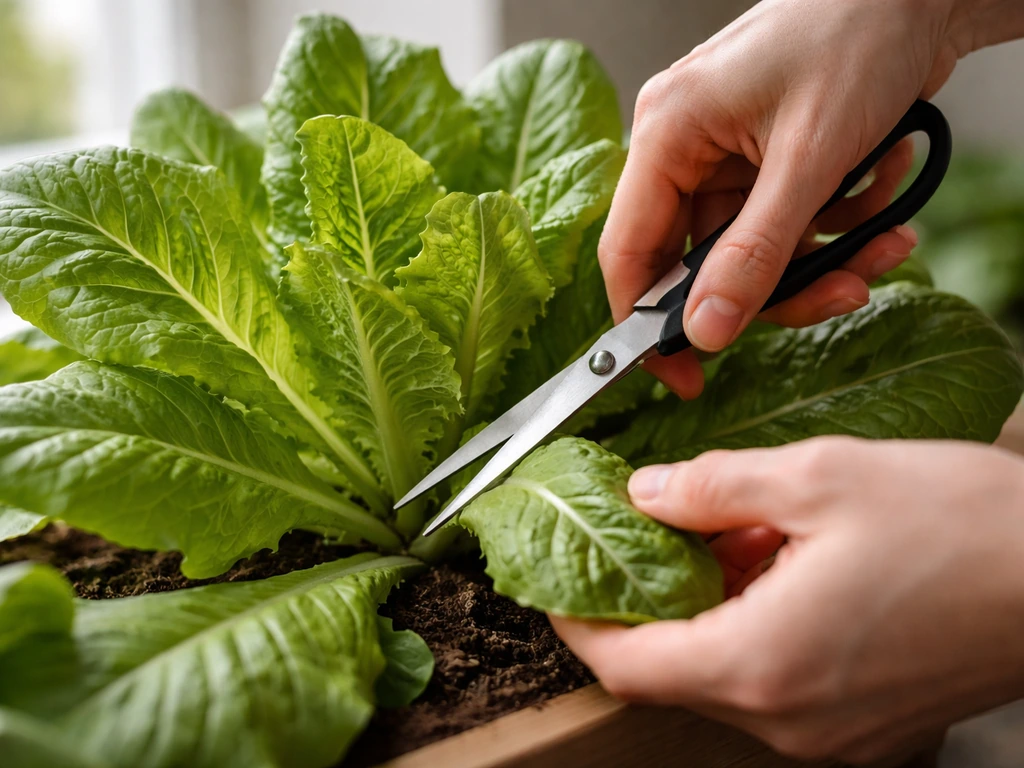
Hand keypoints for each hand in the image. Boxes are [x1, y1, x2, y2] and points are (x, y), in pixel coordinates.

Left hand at [550, 438, 1023, 763]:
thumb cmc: (963, 526)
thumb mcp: (819, 477)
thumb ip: (713, 487)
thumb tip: (647, 494)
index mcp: (763, 663)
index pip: (625, 664)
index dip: (577, 621)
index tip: (558, 579)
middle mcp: (790, 718)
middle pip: (673, 668)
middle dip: (651, 599)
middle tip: (656, 532)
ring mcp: (831, 732)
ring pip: (726, 673)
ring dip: (711, 606)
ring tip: (741, 535)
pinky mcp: (865, 725)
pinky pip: (777, 682)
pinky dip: (757, 627)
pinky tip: (787, 567)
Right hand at [600, 0, 985, 397]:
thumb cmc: (856, 35)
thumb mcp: (808, 159)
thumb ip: (755, 253)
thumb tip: (706, 331)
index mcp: (666, 134)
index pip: (629, 251)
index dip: (648, 323)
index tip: (684, 376)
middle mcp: (685, 148)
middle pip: (704, 261)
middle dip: (779, 286)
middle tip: (840, 294)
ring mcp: (726, 157)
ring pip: (754, 251)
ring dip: (823, 258)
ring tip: (885, 239)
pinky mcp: (765, 162)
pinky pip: (785, 225)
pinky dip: (836, 226)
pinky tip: (882, 198)